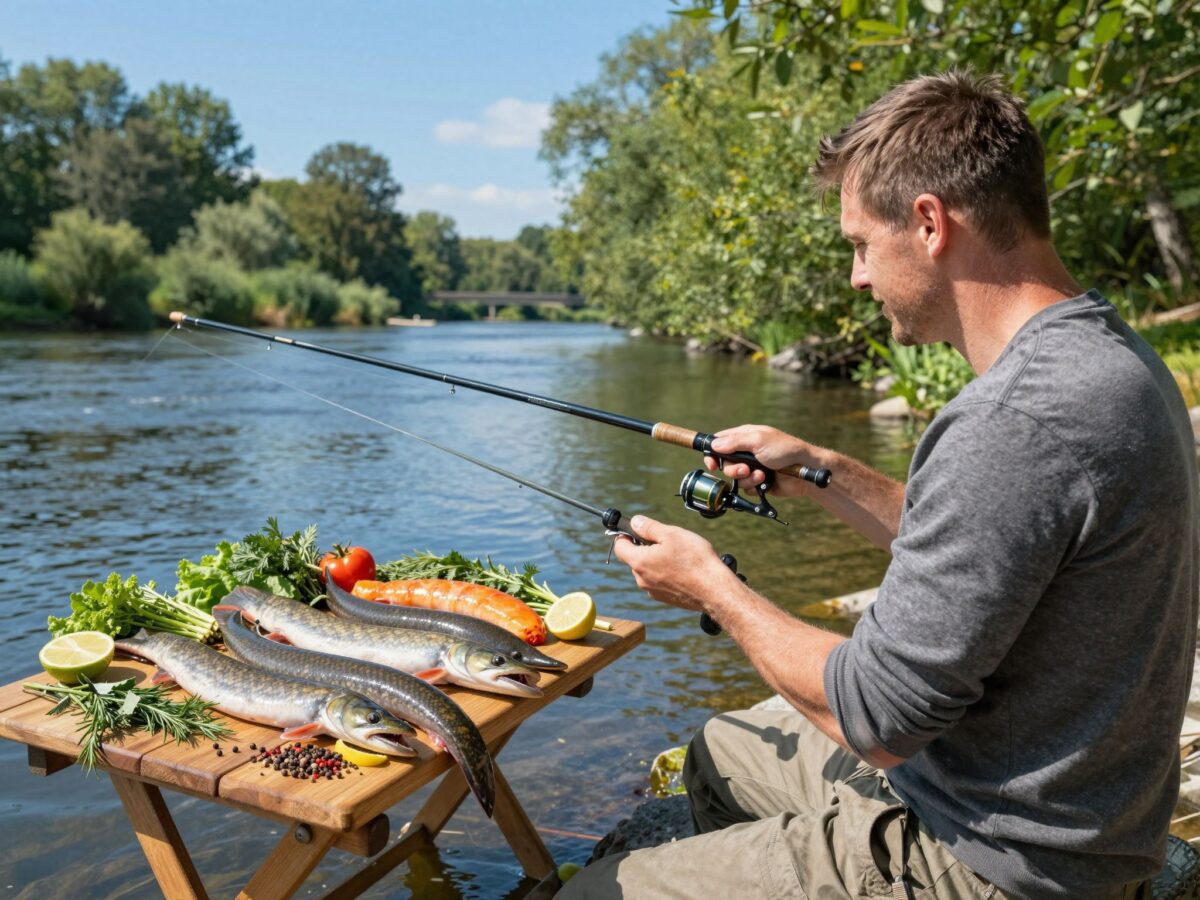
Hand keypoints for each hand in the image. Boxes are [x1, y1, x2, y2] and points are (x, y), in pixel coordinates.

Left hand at [612, 515, 734, 611]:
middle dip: (646, 548)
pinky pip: (659, 582)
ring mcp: (653, 591)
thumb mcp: (671, 534)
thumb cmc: (695, 560)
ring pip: (648, 571)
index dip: (625, 535)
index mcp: (639, 562)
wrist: (714, 591)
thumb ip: (649, 527)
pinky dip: (667, 574)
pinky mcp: (665, 599)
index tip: (637, 530)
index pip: (619, 546)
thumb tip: (634, 521)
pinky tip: (684, 570)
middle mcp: (641, 580)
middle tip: (667, 542)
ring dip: (657, 561)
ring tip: (680, 557)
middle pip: (634, 559)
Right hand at [705, 424, 825, 497]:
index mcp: (745, 436)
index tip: (712, 464)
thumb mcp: (758, 441)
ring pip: (735, 478)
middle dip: (733, 469)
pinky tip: (766, 481)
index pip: (720, 442)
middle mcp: (747, 452)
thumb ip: (734, 442)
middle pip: (725, 463)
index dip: (713, 453)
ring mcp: (753, 467)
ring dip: (746, 478)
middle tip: (745, 469)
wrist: (805, 471)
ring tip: (761, 475)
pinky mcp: (759, 482)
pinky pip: (745, 488)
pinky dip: (754, 486)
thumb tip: (714, 445)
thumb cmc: (785, 450)